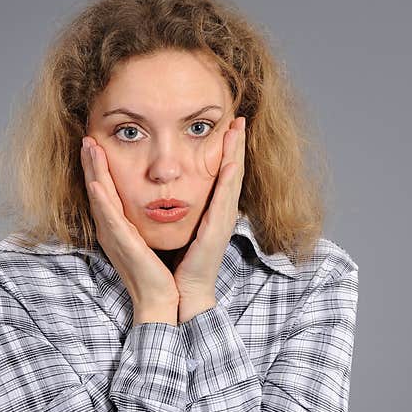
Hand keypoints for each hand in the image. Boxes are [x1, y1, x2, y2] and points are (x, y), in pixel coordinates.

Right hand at [80, 136, 179, 323]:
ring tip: (88, 148)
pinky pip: (110, 219)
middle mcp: (111, 229)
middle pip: (97, 189)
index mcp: (118, 226)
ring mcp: (114, 237)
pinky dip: (102, 201)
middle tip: (87, 137)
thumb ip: (143, 221)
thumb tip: (150, 202)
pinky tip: (96, 184)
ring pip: (99, 198)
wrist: (161, 298)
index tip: (96, 143)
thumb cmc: (157, 271)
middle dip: (91, 162)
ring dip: (92, 172)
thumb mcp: (147, 239)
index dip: (99, 167)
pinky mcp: (122, 245)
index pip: (106, 191)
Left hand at [174, 116, 245, 322]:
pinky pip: (223, 202)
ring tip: (237, 130)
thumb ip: (183, 211)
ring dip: (236, 154)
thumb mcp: (182, 230)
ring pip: (232, 181)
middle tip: (239, 118)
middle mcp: (221, 214)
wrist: (182, 293)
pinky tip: (230, 165)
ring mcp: (222, 223)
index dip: (227, 150)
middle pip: (232, 171)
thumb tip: (172, 193)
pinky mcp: (216, 233)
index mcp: (212, 212)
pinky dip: (228, 182)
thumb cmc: (180, 264)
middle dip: (236, 144)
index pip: (222, 174)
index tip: (229, 126)